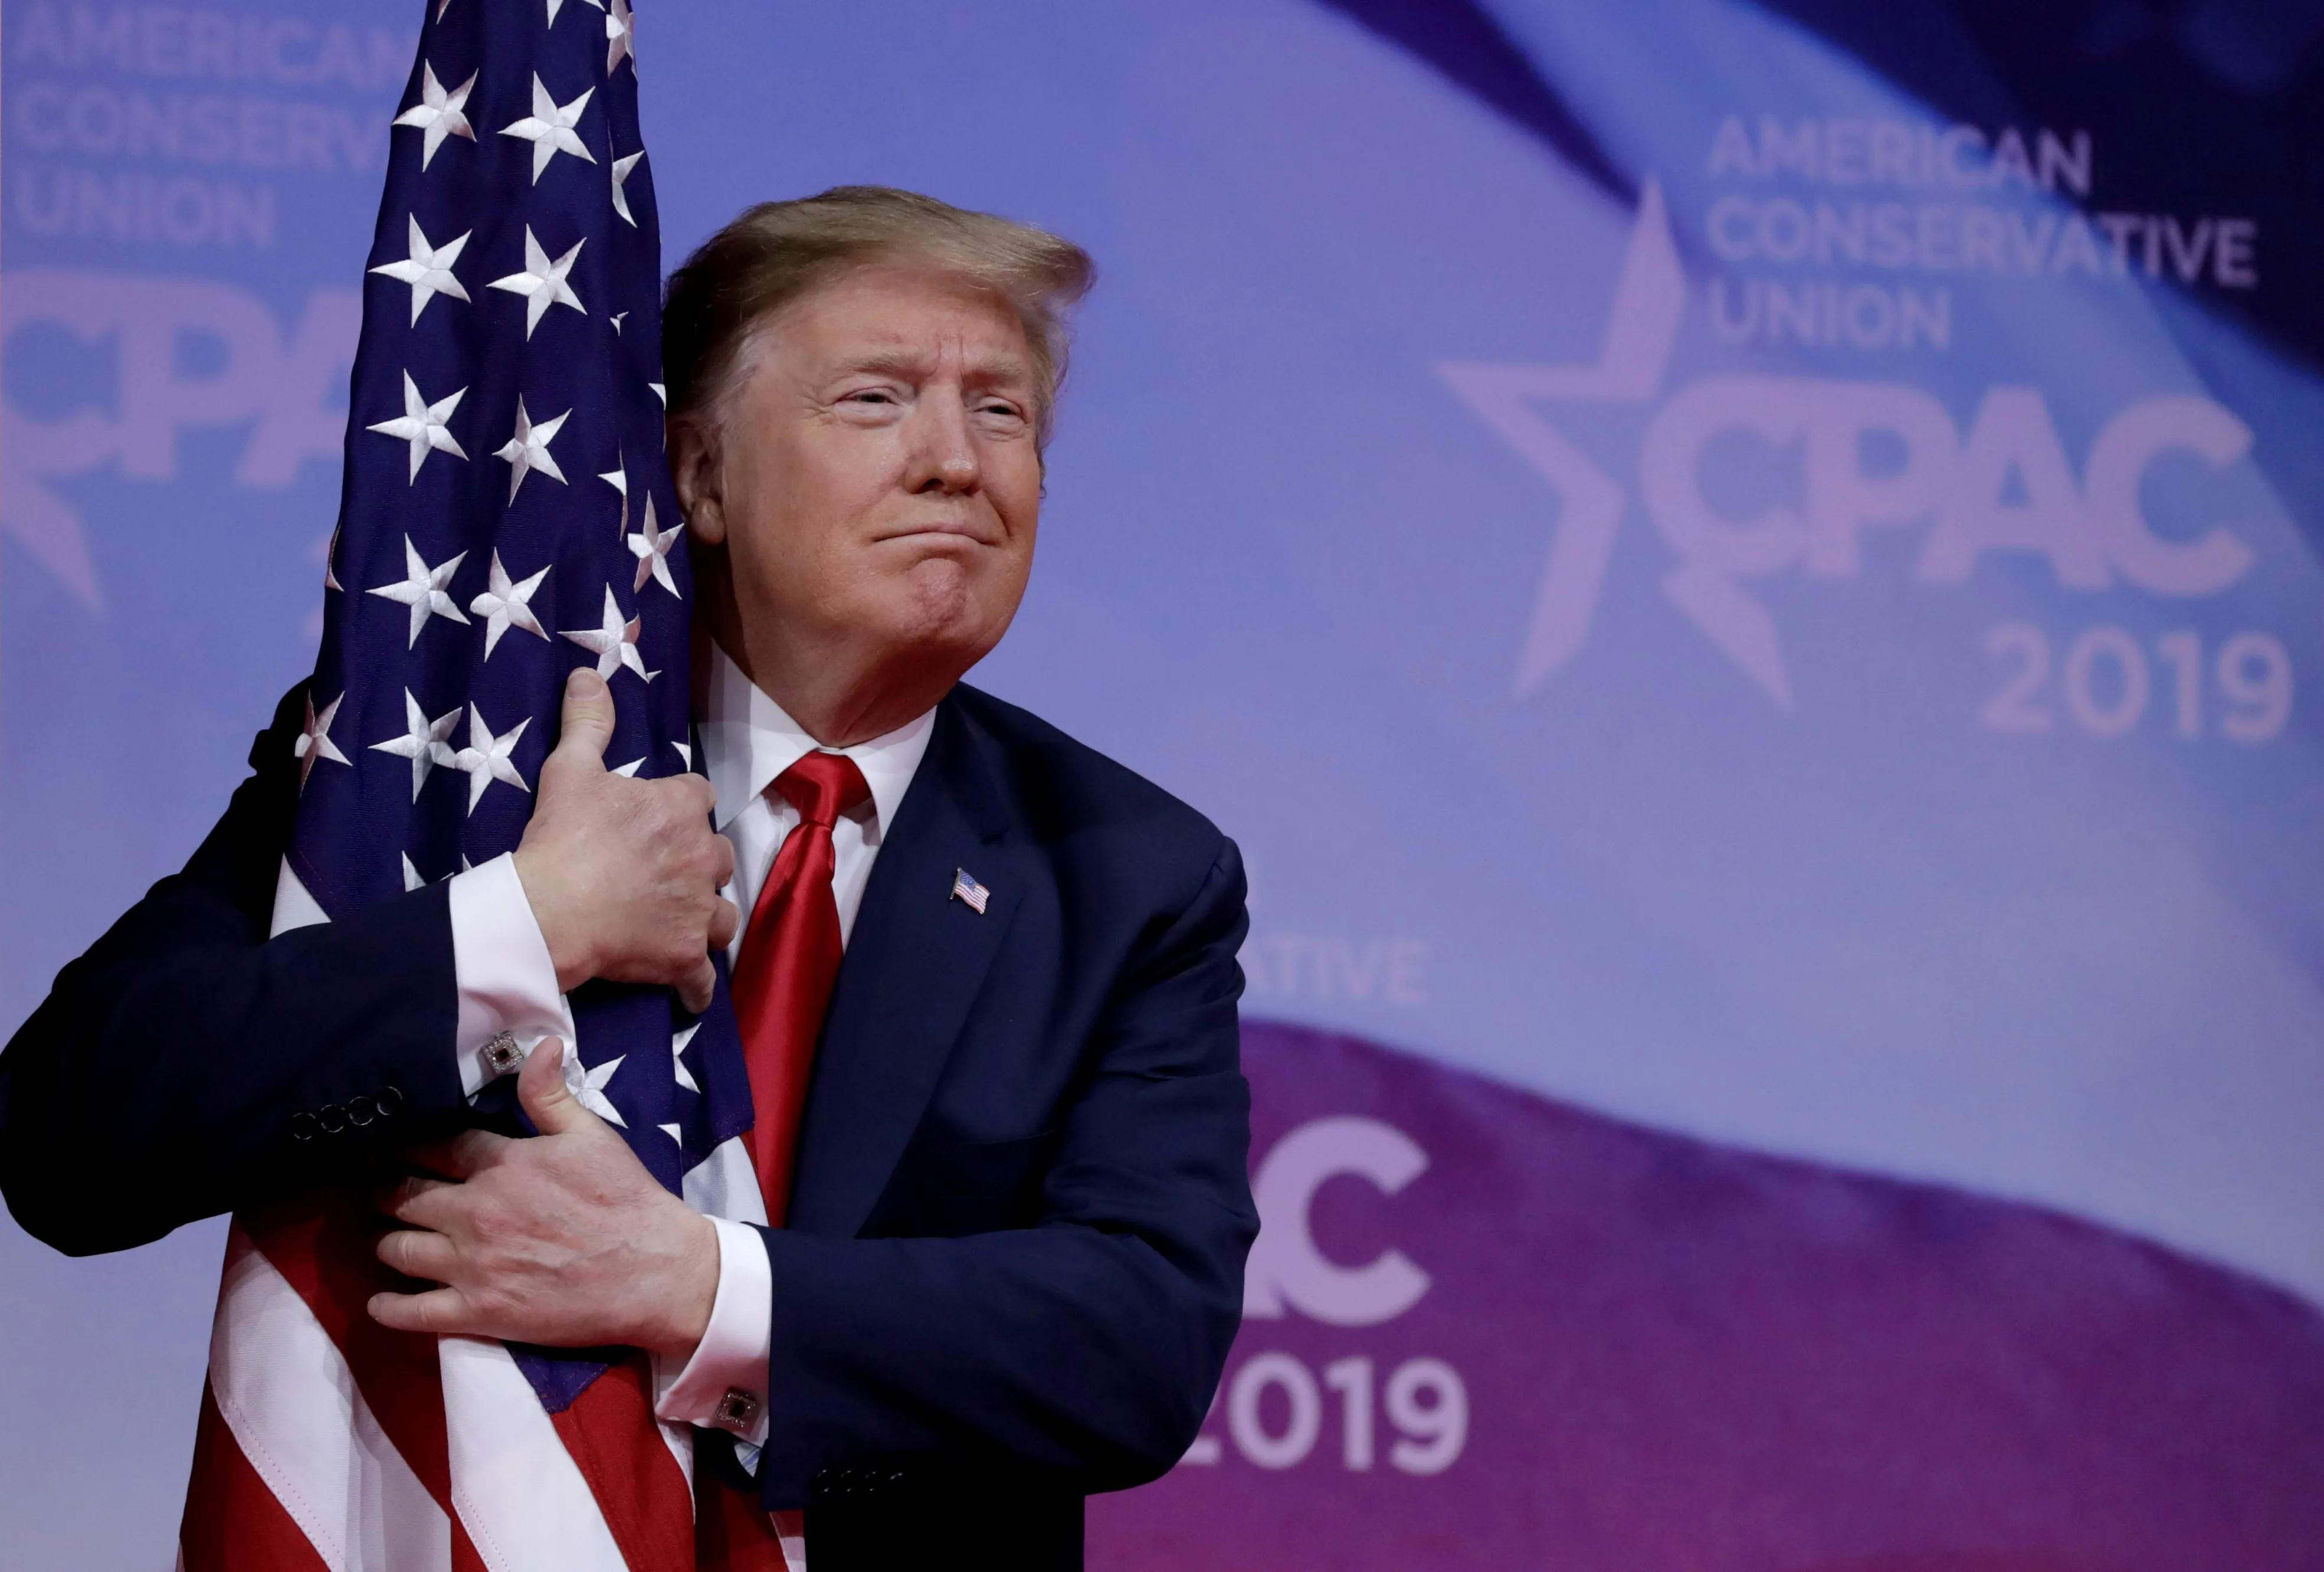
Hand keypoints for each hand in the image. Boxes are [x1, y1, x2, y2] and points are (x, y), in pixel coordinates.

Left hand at [369, 1039, 719, 1356]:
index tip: (386, 1145)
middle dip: (384, 1190)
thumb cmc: (627, 1200)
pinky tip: (381, 1303)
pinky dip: (388, 1308)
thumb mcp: (593, 1136)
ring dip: (386, 1243)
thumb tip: (540, 1045)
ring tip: (388, 1239)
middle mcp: (475, 1212)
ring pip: (398, 1250)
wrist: (656, 1273)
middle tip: (377, 1189)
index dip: (404, 1145)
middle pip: (403, 1197)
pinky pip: (412, 1312)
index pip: (433, 1146)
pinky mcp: (478, 1312)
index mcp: (502, 1165)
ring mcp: (472, 1265)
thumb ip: (552, 1095)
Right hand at [513, 667, 737, 1011]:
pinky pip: (703, 979)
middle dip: (695, 865)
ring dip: (705, 919)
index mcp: (682, 808)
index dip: (678, 810)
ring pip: (722, 915)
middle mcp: (703, 855)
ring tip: (678, 925)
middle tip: (659, 876)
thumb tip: (589, 672)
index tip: (654, 823)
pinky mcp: (687, 956)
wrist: (546, 911)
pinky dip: (695, 986)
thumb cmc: (559, 839)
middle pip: (716, 856)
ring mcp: (699, 909)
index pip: (700, 798)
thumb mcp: (569, 770)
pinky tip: (686, 990)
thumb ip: (587, 721)